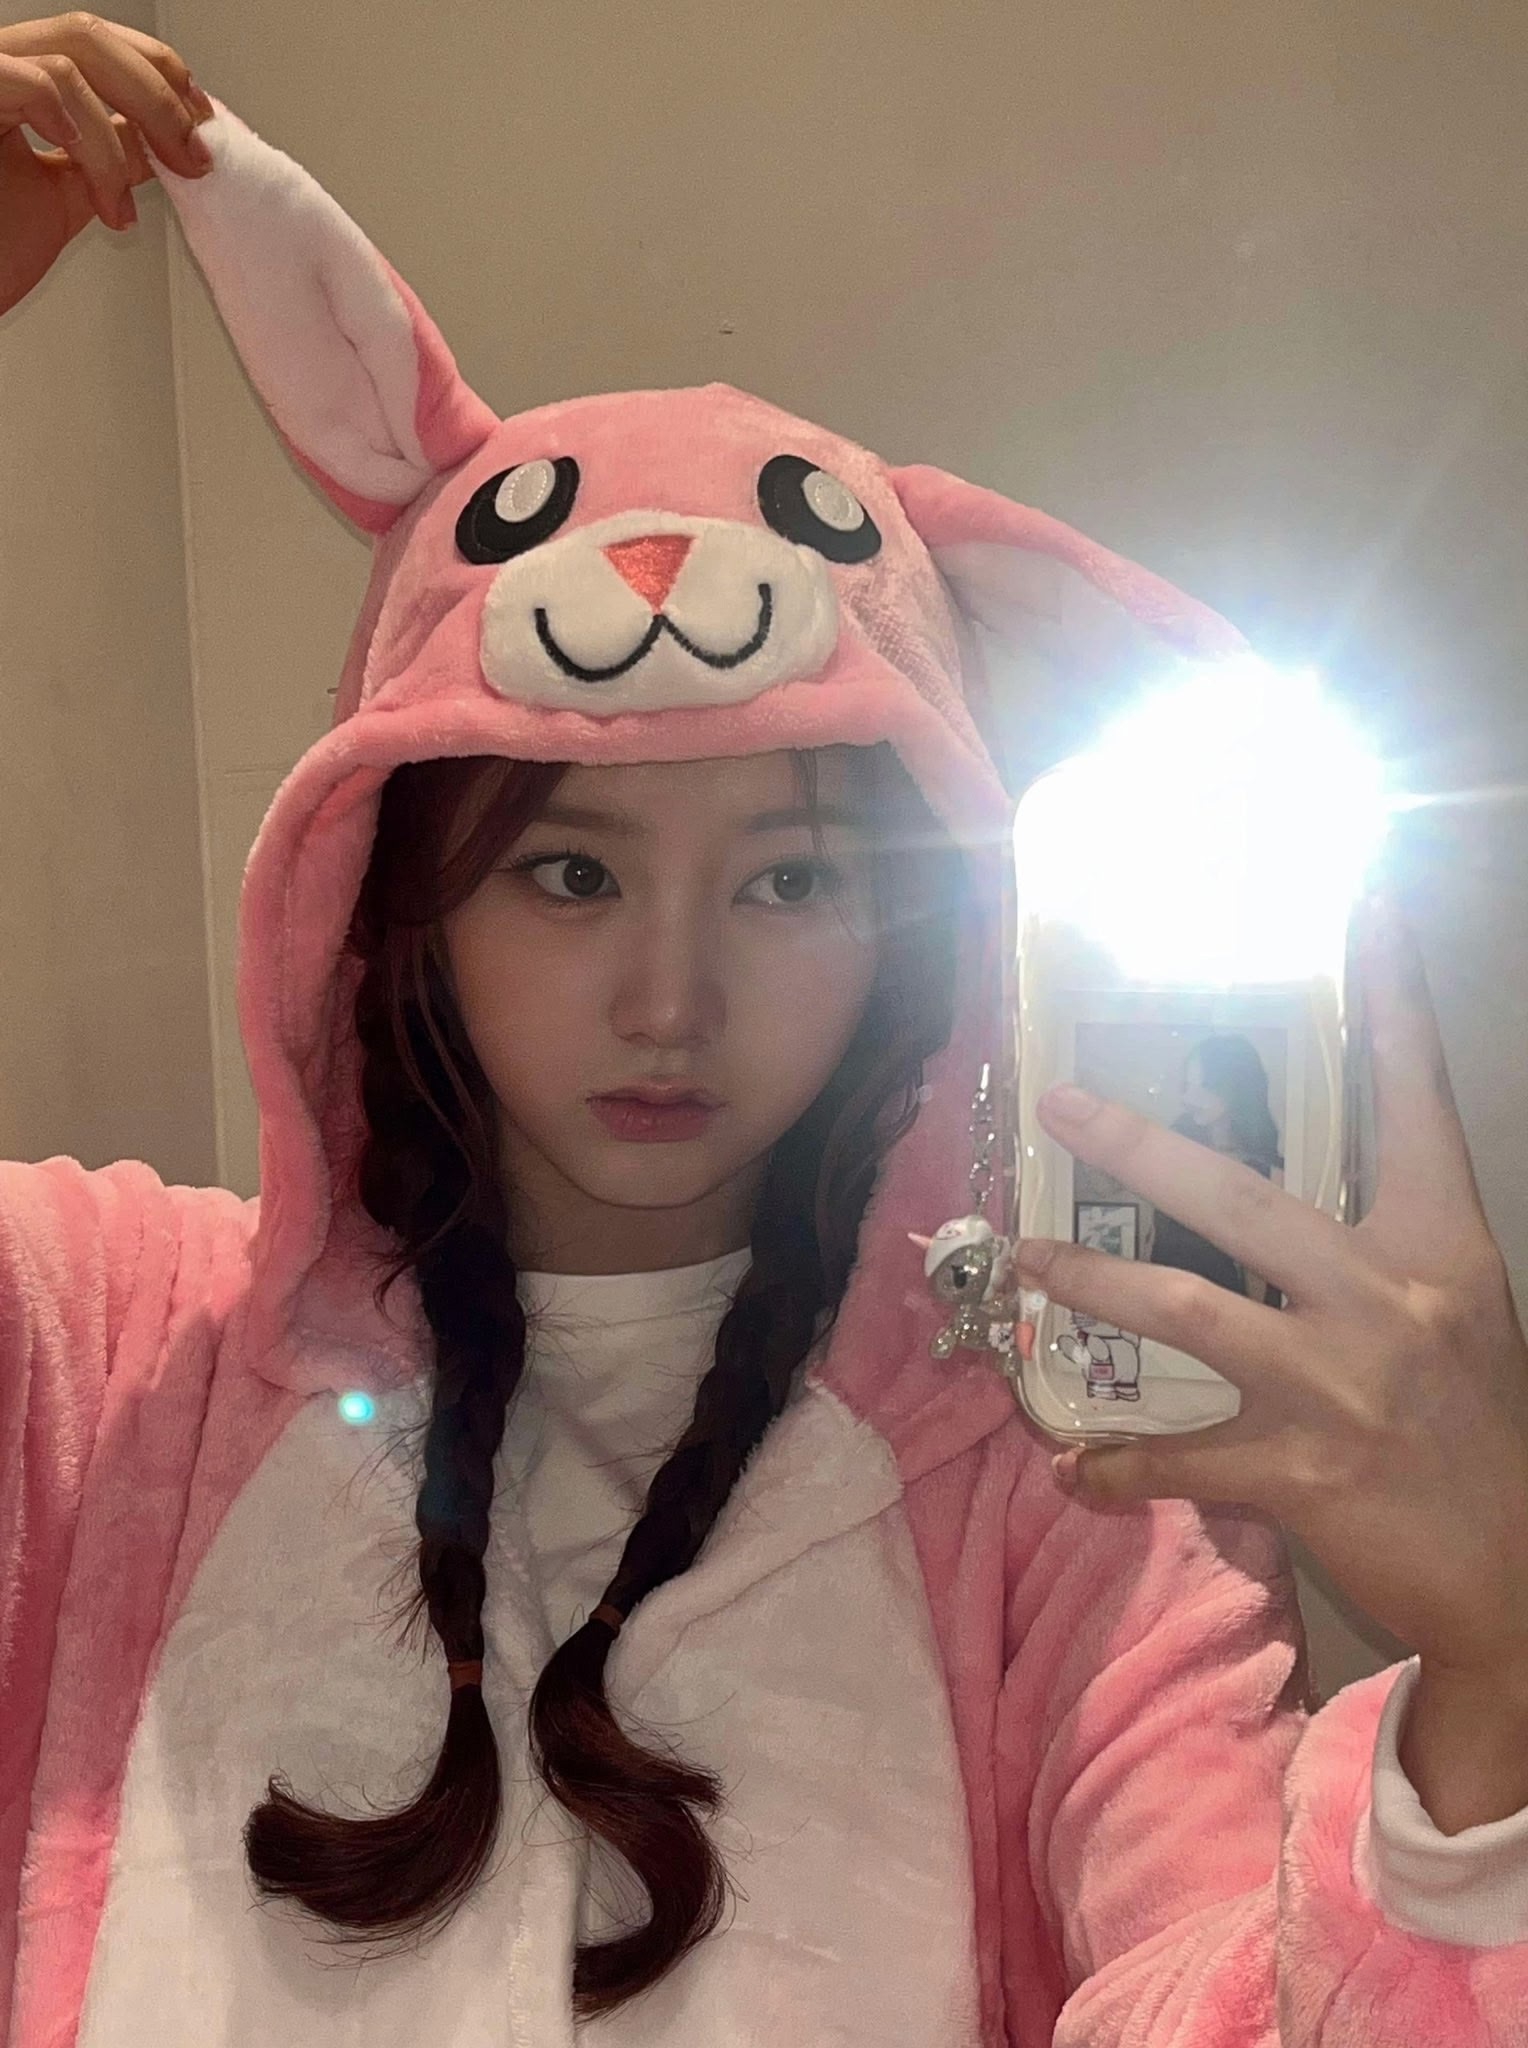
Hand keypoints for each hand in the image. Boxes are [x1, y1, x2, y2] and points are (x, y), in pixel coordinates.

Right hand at [0, 13, 215, 317]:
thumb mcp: (65, 199)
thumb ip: (109, 162)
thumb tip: (158, 144)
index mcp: (18, 83)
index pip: (95, 44)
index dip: (157, 74)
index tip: (200, 126)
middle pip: (89, 37)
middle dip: (158, 98)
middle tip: (191, 157)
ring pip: (71, 60)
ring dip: (118, 142)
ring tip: (119, 205)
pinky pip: (37, 82)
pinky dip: (83, 134)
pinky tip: (96, 185)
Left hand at [1016, 893, 1527, 1684]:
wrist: (1523, 1575)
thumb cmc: (1484, 1431)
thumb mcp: (1454, 1314)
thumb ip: (1370, 1259)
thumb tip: (1265, 1225)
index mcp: (1439, 1246)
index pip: (1415, 1101)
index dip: (1392, 1000)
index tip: (1365, 906)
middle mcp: (1385, 1298)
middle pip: (1240, 1196)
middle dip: (1138, 1145)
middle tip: (1058, 1102)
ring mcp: (1338, 1385)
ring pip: (1184, 1311)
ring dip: (1093, 1283)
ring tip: (1031, 1260)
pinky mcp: (1300, 1471)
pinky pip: (1177, 1458)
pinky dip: (1115, 1467)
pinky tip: (1069, 1469)